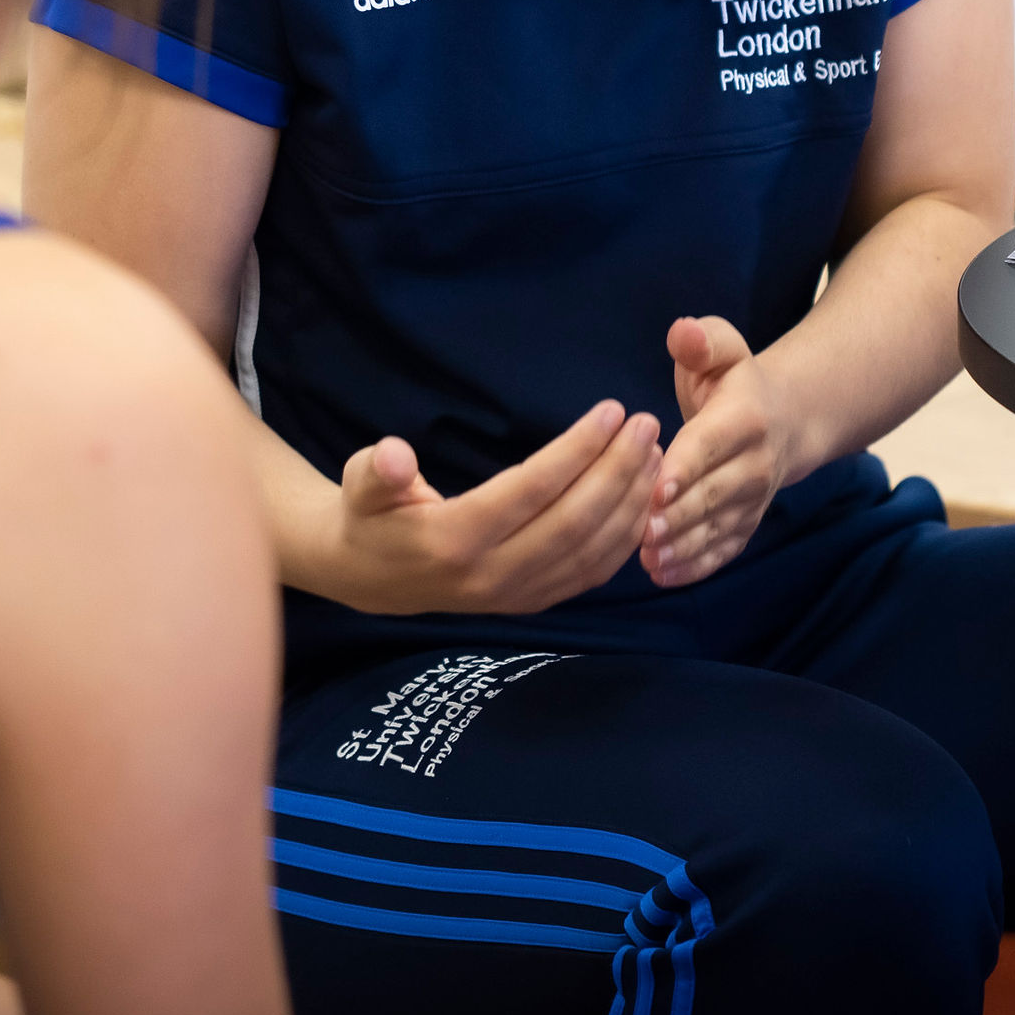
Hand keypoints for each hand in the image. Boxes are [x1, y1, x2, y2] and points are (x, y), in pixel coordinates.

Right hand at [322, 401, 661, 615]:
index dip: (575, 451)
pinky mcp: (532, 602)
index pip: (530, 492)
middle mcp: (491, 576)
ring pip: (590, 553)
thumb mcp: (359, 487)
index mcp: (453, 541)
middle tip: (646, 423)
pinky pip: (590, 574)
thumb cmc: (371, 516)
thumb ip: (376, 470)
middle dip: (618, 471)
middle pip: (573, 523)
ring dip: (631, 502)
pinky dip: (624, 538)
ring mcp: (516, 596)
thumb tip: (393, 456)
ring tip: (654, 453)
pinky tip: (643, 499)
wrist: (371, 578)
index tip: (611, 411)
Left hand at [644, 316, 789, 589]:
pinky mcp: (747, 525)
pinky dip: (696, 566)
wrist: (786, 420)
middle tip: (642, 533)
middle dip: (679, 516)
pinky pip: (724, 550)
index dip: (683, 467)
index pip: (710, 444)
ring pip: (717, 527)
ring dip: (684, 547)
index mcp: (745, 418)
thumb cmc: (734, 382)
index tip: (655, 487)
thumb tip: (682, 332)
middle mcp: (756, 463)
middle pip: (713, 493)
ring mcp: (754, 500)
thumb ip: (702, 339)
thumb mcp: (722, 349)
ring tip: (647, 560)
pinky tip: (662, 575)